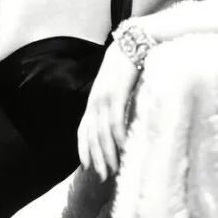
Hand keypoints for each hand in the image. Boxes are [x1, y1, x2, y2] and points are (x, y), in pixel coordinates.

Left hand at [77, 42, 139, 178]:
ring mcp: (104, 97)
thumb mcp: (116, 86)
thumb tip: (119, 121)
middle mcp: (94, 100)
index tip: (88, 167)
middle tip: (103, 176)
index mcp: (93, 100)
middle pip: (92, 135)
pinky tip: (124, 150)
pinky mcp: (116, 93)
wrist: (134, 41)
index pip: (83, 130)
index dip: (84, 149)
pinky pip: (116, 121)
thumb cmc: (129, 64)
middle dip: (96, 157)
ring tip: (114, 169)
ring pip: (102, 132)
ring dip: (108, 153)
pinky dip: (118, 137)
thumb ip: (115, 103)